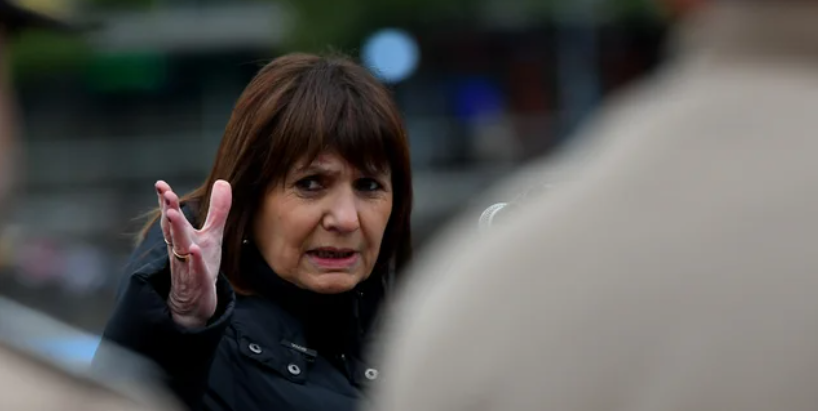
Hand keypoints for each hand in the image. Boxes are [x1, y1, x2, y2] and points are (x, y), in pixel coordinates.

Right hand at [156, 179, 231, 327]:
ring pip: (179, 248)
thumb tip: (222, 181)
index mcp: (182, 238)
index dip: (166, 201)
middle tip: (167, 194)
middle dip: (169, 211)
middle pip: (172, 229)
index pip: (171, 217)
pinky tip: (194, 251)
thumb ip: (217, 210)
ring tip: (173, 214)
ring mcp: (187, 267)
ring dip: (176, 231)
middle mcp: (180, 250)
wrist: (194, 303)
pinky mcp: (197, 283)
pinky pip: (195, 271)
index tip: (161, 184)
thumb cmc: (200, 264)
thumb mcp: (212, 235)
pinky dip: (194, 261)